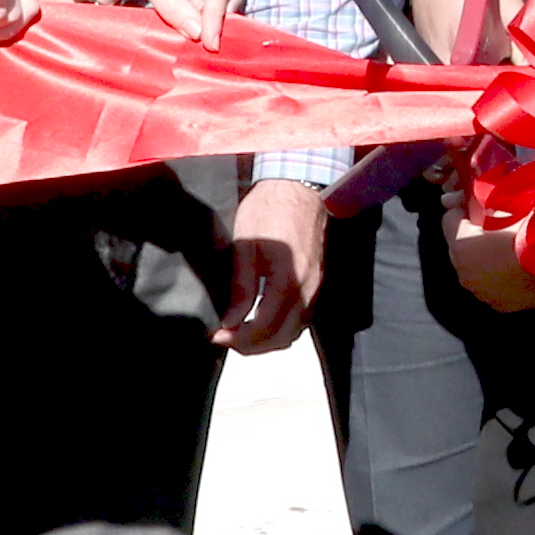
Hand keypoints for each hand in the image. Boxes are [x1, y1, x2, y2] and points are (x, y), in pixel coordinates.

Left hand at [49, 0, 241, 35]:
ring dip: (210, 20)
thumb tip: (198, 34)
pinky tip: (193, 32)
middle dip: (217, 18)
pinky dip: (203, 19)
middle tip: (206, 47)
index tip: (210, 43)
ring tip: (198, 43)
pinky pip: (212, 3)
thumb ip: (173, 6)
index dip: (215, 14)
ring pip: (224, 0)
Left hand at [216, 177, 321, 354]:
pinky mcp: (317, 283)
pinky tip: (262, 319)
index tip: (217, 335)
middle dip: (252, 346)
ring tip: (240, 332)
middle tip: (226, 338)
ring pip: (294, 332)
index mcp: (287, 281)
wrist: (299, 188)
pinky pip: (302, 319)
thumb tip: (230, 322)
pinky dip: (281, 328)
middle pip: (282, 338)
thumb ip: (240, 289)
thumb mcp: (245, 247)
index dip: (238, 338)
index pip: (264, 328)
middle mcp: (308, 291)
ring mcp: (316, 288)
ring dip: (267, 340)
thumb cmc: (268, 211)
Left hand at [440, 199, 534, 312]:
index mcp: (460, 242)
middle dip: (473, 235)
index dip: (465, 209)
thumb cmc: (532, 231)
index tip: (483, 206)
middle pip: (460, 245)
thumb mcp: (511, 203)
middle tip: (498, 226)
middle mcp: (461, 270)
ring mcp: (478, 291)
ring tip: (510, 250)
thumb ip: (485, 197)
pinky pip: (491, 286)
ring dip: (485, 257)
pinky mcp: (496, 305)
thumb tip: (458, 196)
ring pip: (474, 267)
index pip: (449, 217)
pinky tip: (518, 271)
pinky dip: (499, 278)